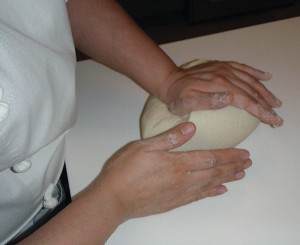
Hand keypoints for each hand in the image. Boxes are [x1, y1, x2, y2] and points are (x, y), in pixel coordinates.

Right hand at [97, 122, 251, 219]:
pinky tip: (219, 190)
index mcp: (177, 163)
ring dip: (226, 179)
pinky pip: (198, 197)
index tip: (243, 153)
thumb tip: (192, 127)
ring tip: (240, 175)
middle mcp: (183, 179)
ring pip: (209, 185)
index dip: (229, 155)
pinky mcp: (174, 202)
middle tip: (248, 163)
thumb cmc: (125, 170)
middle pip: (214, 172)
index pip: (210, 157)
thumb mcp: (144, 146)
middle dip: (233, 166)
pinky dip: (211, 193)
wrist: (114, 198)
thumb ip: (170, 138)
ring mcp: (180, 193)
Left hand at [162, 60, 282, 126]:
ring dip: (264, 91)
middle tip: (277, 116)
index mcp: (218, 86)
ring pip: (250, 79)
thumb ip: (207, 101)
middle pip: (251, 90)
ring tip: (275, 102)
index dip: (261, 111)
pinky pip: (242, 67)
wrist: (170, 81)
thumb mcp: (186, 103)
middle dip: (266, 104)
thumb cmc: (177, 97)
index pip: (245, 100)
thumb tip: (230, 99)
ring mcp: (224, 69)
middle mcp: (224, 75)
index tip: (273, 120)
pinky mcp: (222, 66)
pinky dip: (255, 72)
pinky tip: (265, 76)